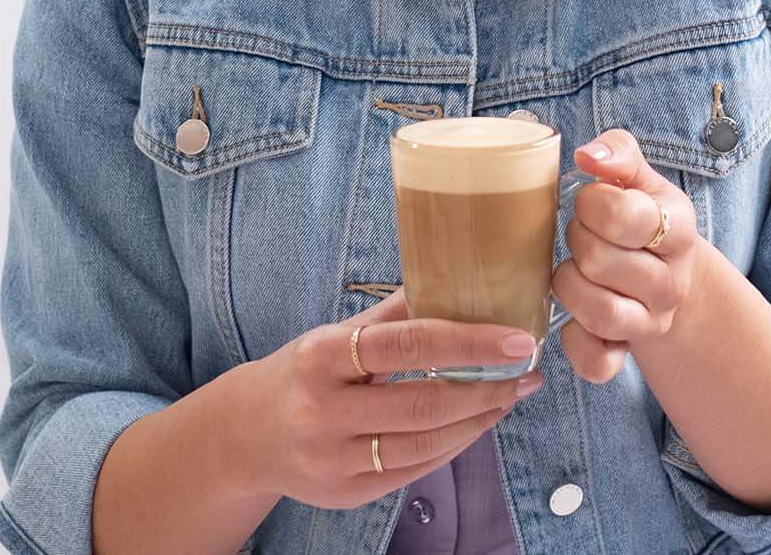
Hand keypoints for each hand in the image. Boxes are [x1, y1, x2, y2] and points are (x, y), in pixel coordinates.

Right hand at [236, 287, 544, 509]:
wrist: (244, 435)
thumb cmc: (301, 373)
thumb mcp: (333, 335)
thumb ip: (389, 315)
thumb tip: (451, 277)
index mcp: (321, 357)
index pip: (404, 345)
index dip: (466, 341)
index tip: (514, 337)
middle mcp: (323, 412)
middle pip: (421, 404)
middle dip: (485, 386)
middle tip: (526, 368)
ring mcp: (334, 460)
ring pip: (425, 445)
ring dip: (479, 418)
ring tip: (512, 393)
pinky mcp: (346, 493)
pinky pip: (415, 470)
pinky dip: (454, 445)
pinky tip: (477, 422)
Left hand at [552, 129, 704, 383]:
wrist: (665, 277)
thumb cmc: (639, 217)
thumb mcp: (638, 179)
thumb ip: (618, 153)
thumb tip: (588, 155)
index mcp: (678, 230)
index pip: (625, 216)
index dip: (592, 203)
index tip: (590, 201)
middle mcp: (671, 283)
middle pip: (601, 261)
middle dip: (577, 239)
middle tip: (581, 233)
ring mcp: (650, 323)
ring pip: (597, 311)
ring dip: (568, 283)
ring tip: (573, 267)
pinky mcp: (625, 354)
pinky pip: (595, 363)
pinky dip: (574, 341)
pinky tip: (571, 317)